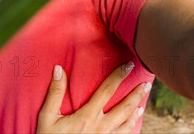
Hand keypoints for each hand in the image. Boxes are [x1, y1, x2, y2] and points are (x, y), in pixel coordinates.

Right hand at [36, 63, 150, 132]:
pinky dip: (131, 128)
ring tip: (142, 102)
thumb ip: (55, 93)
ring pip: (128, 124)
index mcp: (87, 116)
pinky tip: (132, 124)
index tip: (129, 65)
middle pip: (125, 108)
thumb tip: (58, 69)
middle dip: (137, 94)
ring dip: (136, 111)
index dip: (119, 76)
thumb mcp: (47, 117)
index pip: (107, 90)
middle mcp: (101, 127)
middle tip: (147, 83)